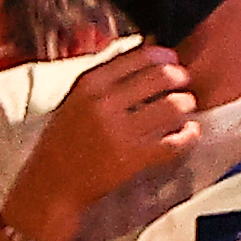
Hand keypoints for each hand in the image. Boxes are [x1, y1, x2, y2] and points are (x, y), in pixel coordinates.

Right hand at [0, 43, 199, 240]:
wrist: (51, 185)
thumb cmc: (63, 142)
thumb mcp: (75, 100)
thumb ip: (105, 79)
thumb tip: (145, 54)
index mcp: (89, 84)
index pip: (139, 56)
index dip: (164, 56)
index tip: (172, 60)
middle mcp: (105, 104)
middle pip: (161, 76)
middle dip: (179, 77)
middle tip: (182, 84)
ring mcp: (120, 132)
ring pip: (173, 106)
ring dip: (186, 104)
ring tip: (185, 107)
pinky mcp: (133, 159)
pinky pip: (175, 141)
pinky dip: (189, 135)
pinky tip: (189, 132)